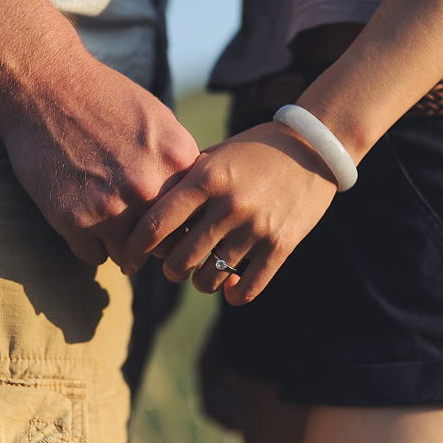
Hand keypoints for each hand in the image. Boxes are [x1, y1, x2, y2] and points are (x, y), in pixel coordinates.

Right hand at [0, 55, 200, 265]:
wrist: (44, 86)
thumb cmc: (102, 99)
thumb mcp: (158, 120)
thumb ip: (179, 164)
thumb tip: (195, 203)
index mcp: (177, 161)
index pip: (194, 219)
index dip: (180, 225)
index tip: (167, 226)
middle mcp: (148, 188)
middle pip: (164, 245)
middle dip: (152, 244)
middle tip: (138, 235)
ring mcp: (111, 207)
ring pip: (130, 257)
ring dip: (120, 247)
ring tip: (108, 225)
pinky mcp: (74, 220)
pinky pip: (94, 257)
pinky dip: (89, 246)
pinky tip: (83, 222)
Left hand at [120, 122, 338, 304]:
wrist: (315, 147)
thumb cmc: (255, 149)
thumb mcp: (215, 155)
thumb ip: (183, 181)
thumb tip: (143, 210)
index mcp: (205, 179)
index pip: (155, 225)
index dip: (134, 249)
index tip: (126, 261)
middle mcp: (228, 205)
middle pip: (178, 259)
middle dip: (169, 270)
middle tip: (172, 268)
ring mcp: (255, 227)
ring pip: (209, 278)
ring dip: (200, 283)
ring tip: (201, 275)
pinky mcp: (281, 245)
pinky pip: (247, 288)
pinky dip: (232, 295)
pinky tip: (229, 289)